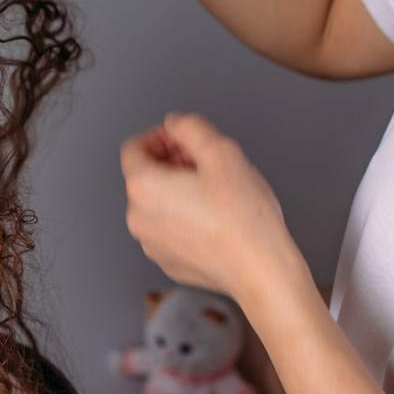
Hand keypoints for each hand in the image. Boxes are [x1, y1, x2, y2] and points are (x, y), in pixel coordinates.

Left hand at [119, 111, 303, 303]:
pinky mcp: (166, 260)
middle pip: (144, 175)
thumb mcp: (222, 152)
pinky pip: (167, 228)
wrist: (260, 269)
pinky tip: (213, 218)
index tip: (183, 140)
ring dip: (177, 190)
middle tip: (205, 164)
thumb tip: (175, 124)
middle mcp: (138, 217)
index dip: (160, 137)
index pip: (133, 148)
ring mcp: (150, 243)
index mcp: (144, 188)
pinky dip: (182, 217)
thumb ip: (191, 127)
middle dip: (171, 163)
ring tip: (213, 192)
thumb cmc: (244, 219)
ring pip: (156, 203)